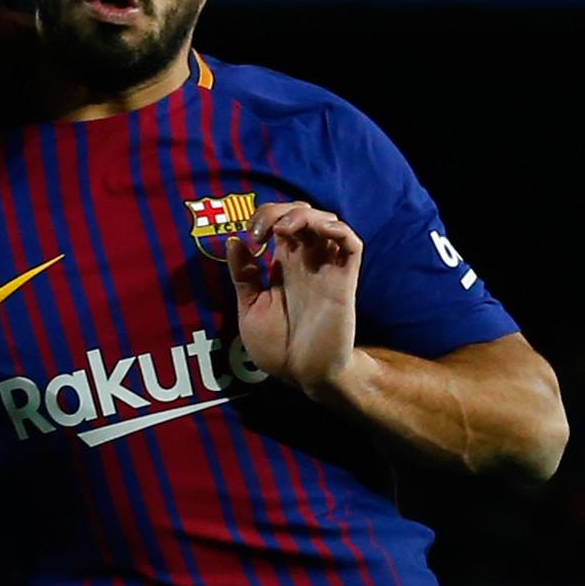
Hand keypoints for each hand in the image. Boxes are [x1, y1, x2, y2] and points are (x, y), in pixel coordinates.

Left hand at [226, 201, 362, 396]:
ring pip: (327, 221)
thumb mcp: (250, 309)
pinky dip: (336, 228)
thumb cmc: (278, 347)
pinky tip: (317, 231)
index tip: (249, 236)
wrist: (304, 374)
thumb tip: (233, 241)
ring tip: (283, 230)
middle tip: (261, 231)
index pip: (280, 223)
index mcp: (284, 266)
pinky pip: (351, 243)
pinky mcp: (344, 280)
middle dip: (280, 211)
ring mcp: (327, 268)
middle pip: (301, 215)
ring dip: (304, 215)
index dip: (264, 218)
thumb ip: (244, 276)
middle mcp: (307, 262)